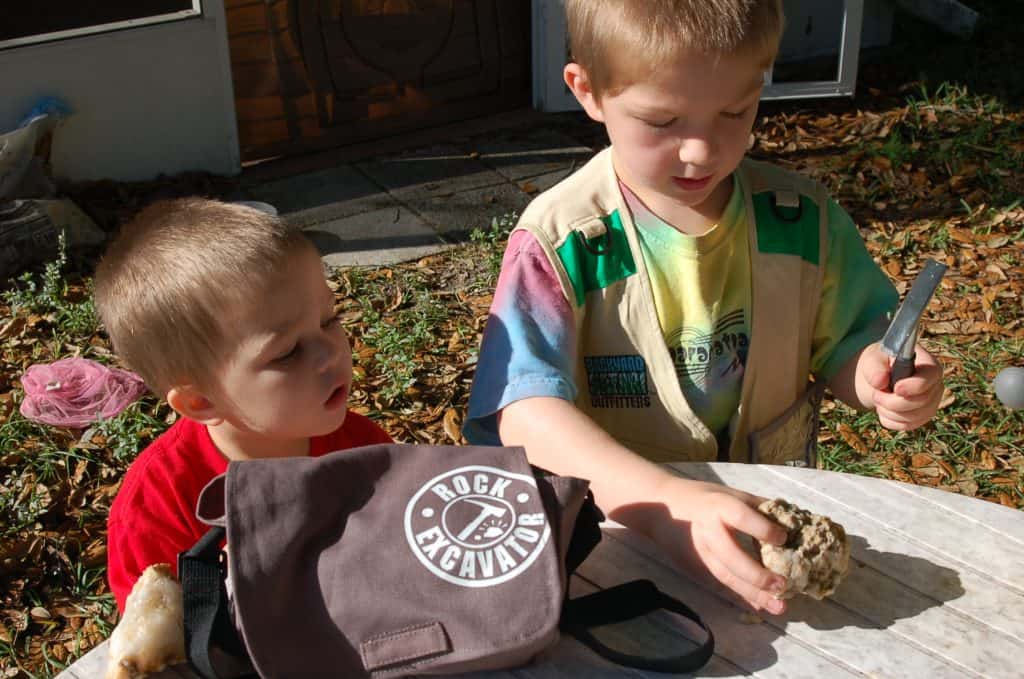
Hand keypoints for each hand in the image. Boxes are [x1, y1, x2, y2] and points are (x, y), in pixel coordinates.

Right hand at [648, 480, 789, 614]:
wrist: (662, 507)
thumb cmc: (703, 497)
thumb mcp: (729, 493)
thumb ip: (757, 507)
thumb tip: (793, 523)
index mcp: (718, 506)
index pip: (740, 518)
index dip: (763, 529)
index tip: (783, 539)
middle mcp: (708, 530)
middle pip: (731, 557)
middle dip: (758, 574)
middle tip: (783, 585)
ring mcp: (700, 552)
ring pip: (727, 577)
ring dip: (754, 594)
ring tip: (779, 607)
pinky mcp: (696, 567)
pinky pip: (722, 585)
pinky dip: (743, 596)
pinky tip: (760, 606)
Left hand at [857, 342, 943, 429]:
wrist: (879, 378)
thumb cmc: (879, 365)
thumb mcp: (873, 360)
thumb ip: (874, 368)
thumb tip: (880, 382)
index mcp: (928, 366)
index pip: (929, 379)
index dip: (912, 387)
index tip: (895, 389)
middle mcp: (935, 386)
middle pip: (922, 401)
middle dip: (892, 401)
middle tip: (876, 394)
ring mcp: (932, 403)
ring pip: (913, 417)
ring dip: (888, 411)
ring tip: (878, 399)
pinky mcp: (922, 418)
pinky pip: (906, 426)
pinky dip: (889, 420)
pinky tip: (883, 408)